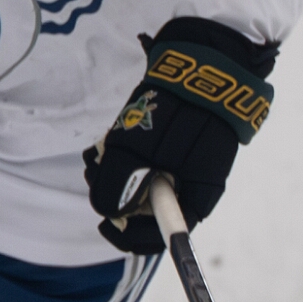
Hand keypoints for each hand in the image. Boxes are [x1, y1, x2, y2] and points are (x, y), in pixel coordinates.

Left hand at [82, 15, 275, 252]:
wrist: (207, 64)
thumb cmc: (177, 110)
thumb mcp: (135, 149)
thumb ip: (116, 186)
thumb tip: (107, 211)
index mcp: (195, 199)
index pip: (160, 236)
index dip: (128, 236)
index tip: (104, 223)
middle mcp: (191, 187)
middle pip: (145, 211)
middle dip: (114, 195)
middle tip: (95, 170)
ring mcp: (184, 167)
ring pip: (141, 186)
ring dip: (114, 173)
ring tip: (98, 153)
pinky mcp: (177, 147)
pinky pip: (146, 163)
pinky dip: (125, 156)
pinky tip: (110, 140)